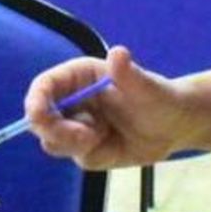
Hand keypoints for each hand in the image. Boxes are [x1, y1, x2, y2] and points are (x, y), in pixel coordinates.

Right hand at [25, 45, 189, 169]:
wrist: (175, 128)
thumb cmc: (162, 99)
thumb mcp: (148, 89)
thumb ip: (128, 75)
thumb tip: (117, 53)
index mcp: (78, 77)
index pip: (44, 86)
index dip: (35, 100)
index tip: (38, 116)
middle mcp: (71, 100)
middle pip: (40, 119)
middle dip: (57, 131)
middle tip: (86, 139)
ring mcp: (75, 125)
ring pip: (54, 141)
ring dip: (76, 145)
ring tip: (105, 137)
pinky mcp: (83, 148)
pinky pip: (75, 157)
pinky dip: (94, 156)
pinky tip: (114, 146)